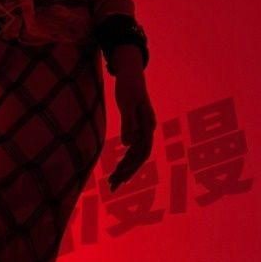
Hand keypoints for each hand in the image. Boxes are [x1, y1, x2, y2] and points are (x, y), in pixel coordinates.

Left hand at [107, 45, 156, 192]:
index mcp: (148, 126)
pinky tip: (118, 170)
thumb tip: (127, 145)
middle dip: (126, 173)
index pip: (141, 153)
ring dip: (125, 169)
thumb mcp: (126, 104)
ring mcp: (143, 131)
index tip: (120, 179)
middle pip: (139, 158)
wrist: (131, 74)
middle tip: (112, 187)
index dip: (131, 167)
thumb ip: (128, 124)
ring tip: (112, 183)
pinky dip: (125, 161)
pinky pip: (132, 150)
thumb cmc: (128, 86)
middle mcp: (148, 130)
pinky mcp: (137, 130)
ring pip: (135, 155)